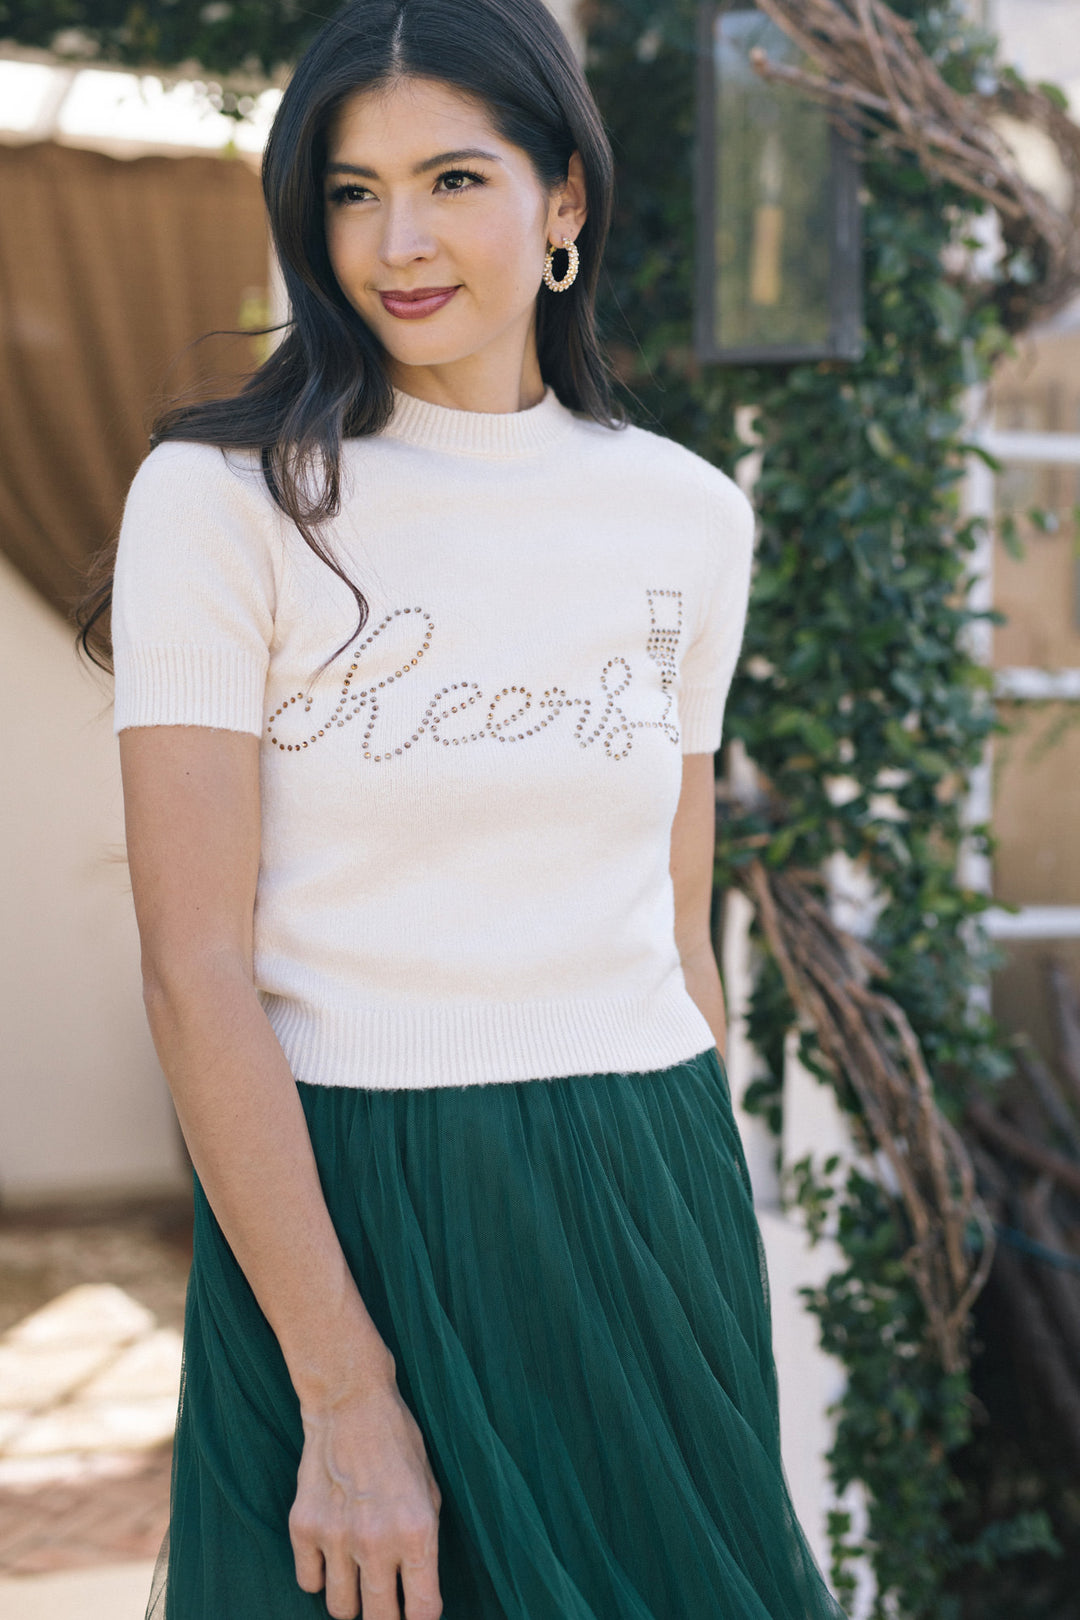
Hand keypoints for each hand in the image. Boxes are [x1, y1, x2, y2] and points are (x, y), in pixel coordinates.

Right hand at [289, 1372, 443, 1619]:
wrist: (351, 1402)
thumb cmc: (399, 1444)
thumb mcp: (429, 1492)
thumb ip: (424, 1545)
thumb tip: (418, 1594)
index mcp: (416, 1531)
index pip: (421, 1611)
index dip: (420, 1619)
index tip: (415, 1614)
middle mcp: (376, 1540)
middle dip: (386, 1618)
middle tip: (386, 1605)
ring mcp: (335, 1536)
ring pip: (340, 1609)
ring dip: (351, 1599)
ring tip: (357, 1574)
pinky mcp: (303, 1527)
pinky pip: (308, 1582)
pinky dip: (320, 1575)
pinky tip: (331, 1552)